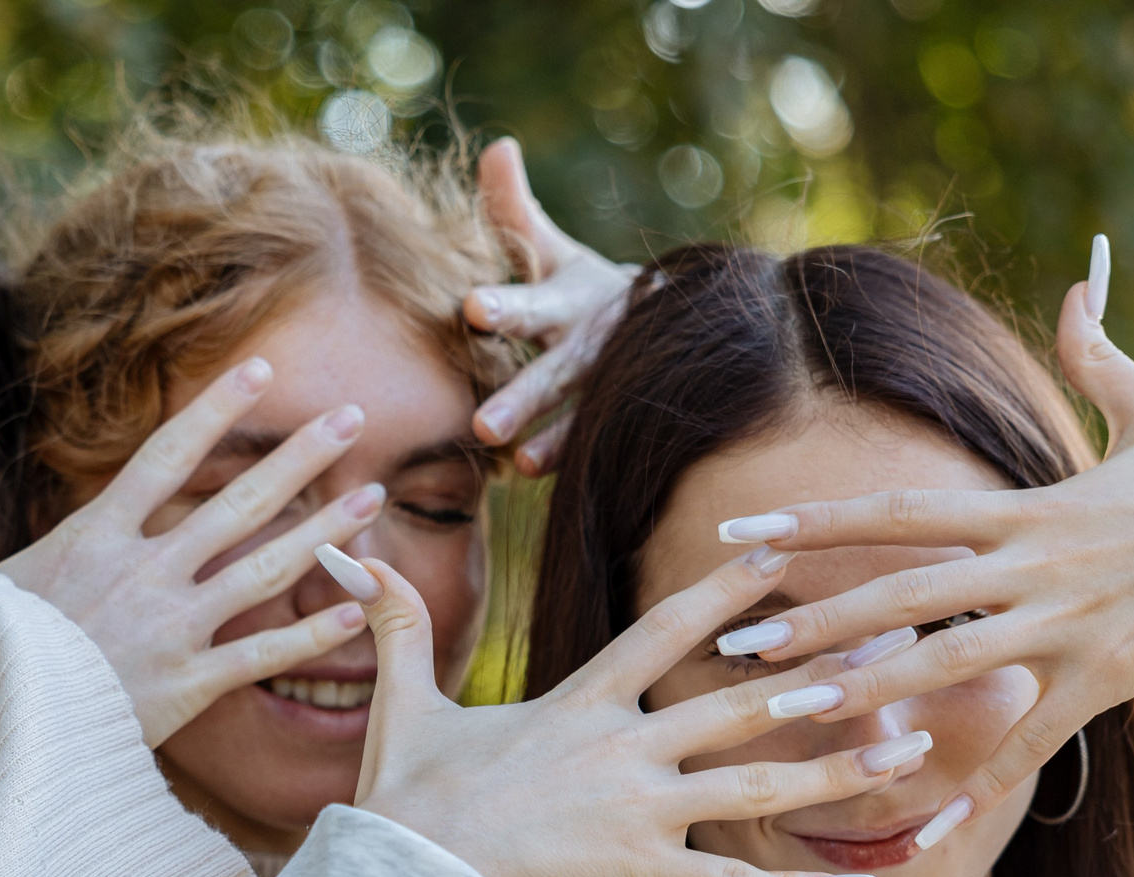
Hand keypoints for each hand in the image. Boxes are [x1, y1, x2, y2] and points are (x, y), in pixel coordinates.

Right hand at [0, 358, 383, 746]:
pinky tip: (358, 608)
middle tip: (353, 417)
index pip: (165, 457)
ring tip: (373, 497)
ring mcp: (172, 627)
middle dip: (301, 456)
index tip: (261, 373)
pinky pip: (263, 653)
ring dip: (325, 531)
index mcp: (93, 538)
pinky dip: (312, 633)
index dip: (215, 411)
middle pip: (237, 501)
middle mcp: (144, 572)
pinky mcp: (188, 685)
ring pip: (265, 568)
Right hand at [344, 548, 898, 876]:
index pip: (663, 628)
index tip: (779, 551)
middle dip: (821, 678)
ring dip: (836, 772)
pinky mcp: (638, 876)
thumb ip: (396, 625)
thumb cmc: (405, 798)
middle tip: (891, 653)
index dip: (724, 588)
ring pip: (756, 789)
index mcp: (579, 703)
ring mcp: (637, 814)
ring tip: (907, 756)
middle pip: (739, 706)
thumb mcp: (404, 704)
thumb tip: (345, 552)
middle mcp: (622, 750)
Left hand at [464, 137, 643, 475]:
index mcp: (566, 298)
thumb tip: (496, 147)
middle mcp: (589, 342)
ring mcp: (605, 383)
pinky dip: (570, 457)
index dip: (503, 305)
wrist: (662, 322)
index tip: (471, 307)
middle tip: (482, 424)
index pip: (530, 301)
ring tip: (517, 460)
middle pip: (554, 370)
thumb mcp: (550, 249)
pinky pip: (592, 440)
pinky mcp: (612, 416)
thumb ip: (513, 210)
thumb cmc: (578, 287)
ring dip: (552, 437)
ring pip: (578, 411)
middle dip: (522, 396)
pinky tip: (533, 472)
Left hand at [719, 271, 1133, 836]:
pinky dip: (980, 778)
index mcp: (1029, 507)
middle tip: (728, 641)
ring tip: (791, 718)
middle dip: (809, 618)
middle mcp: (1036, 566)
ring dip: (863, 695)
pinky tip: (927, 817)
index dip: (814, 524)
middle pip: (898, 594)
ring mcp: (1070, 626)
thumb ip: (1098, 357)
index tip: (741, 535)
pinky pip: (1031, 740)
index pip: (897, 512)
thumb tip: (1079, 287)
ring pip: (945, 666)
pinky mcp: (1111, 677)